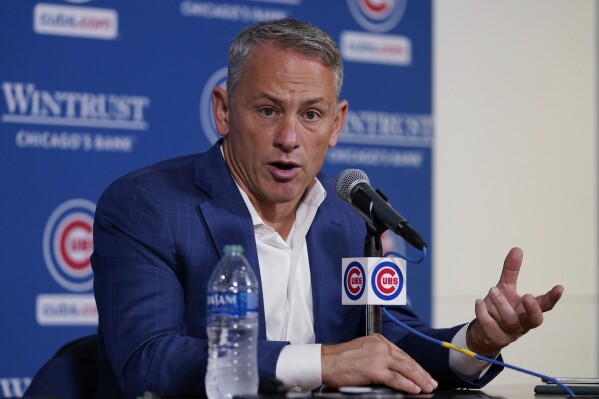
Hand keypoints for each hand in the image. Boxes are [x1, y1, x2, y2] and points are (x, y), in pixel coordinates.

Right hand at [321, 334, 437, 393]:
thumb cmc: (339, 359)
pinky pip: (396, 378)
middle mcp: (380, 346)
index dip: (414, 365)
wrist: (325, 362)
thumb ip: (377, 357)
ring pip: (405, 368)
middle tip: (431, 382)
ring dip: (419, 379)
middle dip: (421, 373)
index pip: (402, 354)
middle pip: (407, 360)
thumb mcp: (362, 351)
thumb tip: (392, 370)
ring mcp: (378, 357)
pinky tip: (415, 389)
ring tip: (428, 387)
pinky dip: (407, 384)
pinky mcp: (374, 369)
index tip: (422, 373)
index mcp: (378, 340)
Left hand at [466, 247, 563, 355]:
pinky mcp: (495, 337)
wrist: (484, 332)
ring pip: (510, 321)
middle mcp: (523, 323)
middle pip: (534, 320)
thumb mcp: (506, 288)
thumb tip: (517, 249)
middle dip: (532, 309)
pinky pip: (490, 326)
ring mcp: (509, 332)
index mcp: (528, 310)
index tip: (560, 287)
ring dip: (501, 305)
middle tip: (527, 295)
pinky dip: (483, 314)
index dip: (553, 298)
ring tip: (493, 289)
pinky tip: (479, 302)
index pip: (545, 305)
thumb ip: (511, 271)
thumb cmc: (500, 308)